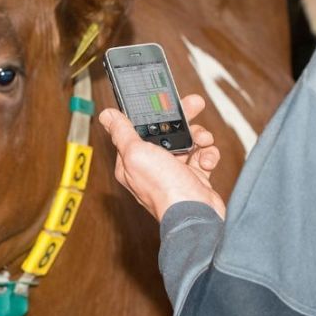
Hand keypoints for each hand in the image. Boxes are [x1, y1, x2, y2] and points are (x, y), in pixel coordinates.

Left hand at [98, 94, 224, 220]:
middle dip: (182, 119)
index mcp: (132, 160)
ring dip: (198, 136)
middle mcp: (152, 166)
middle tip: (195, 104)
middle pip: (166, 132)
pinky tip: (207, 160)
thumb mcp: (136, 153)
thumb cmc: (163, 188)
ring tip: (203, 139)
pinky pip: (202, 157)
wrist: (195, 215)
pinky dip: (208, 155)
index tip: (163, 100)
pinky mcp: (193, 178)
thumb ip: (122, 132)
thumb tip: (107, 116)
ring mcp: (173, 172)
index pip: (139, 128)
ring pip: (187, 142)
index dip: (152, 113)